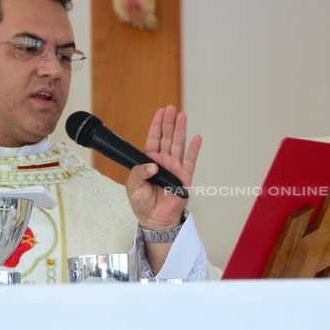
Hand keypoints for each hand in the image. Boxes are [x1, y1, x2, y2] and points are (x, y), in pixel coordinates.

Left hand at [125, 105, 201, 229]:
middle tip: (171, 109)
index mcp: (149, 161)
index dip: (156, 125)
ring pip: (178, 145)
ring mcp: (175, 168)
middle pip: (167, 138)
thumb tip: (153, 165)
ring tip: (182, 116)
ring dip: (180, 130)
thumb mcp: (133, 186)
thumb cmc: (142, 204)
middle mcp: (163, 162)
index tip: (160, 112)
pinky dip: (194, 149)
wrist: (155, 220)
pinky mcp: (185, 177)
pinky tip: (196, 138)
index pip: (153, 139)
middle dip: (168, 123)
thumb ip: (139, 173)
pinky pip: (190, 161)